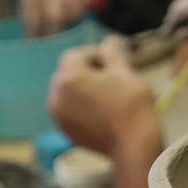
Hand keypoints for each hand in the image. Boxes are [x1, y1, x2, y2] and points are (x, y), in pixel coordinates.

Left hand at [47, 36, 155, 155]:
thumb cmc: (130, 104)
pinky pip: (69, 110)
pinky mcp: (64, 131)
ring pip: (68, 93)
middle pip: (67, 74)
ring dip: (83, 90)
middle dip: (86, 72)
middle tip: (112, 78)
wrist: (132, 145)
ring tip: (107, 96)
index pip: (74, 55)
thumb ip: (111, 54)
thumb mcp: (124, 72)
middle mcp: (56, 96)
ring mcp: (58, 116)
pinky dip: (81, 107)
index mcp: (68, 78)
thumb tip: (108, 42)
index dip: (93, 54)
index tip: (112, 60)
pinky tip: (102, 112)